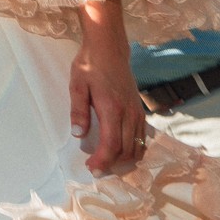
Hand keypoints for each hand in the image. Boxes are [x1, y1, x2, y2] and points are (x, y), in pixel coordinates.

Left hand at [69, 38, 146, 174]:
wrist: (110, 50)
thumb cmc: (90, 65)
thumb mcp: (77, 85)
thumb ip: (78, 111)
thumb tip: (78, 135)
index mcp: (112, 108)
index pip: (112, 144)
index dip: (103, 160)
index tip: (92, 168)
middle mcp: (130, 113)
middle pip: (127, 150)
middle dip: (112, 164)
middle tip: (95, 169)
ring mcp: (138, 112)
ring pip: (137, 146)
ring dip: (123, 160)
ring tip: (105, 163)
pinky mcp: (141, 111)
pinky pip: (142, 138)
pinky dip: (133, 150)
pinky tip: (120, 152)